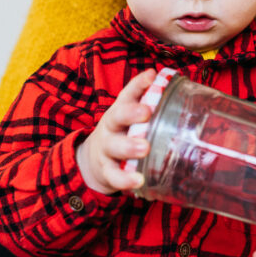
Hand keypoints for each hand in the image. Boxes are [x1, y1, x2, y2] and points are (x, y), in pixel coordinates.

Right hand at [76, 69, 155, 194]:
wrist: (94, 159)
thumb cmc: (123, 132)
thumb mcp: (130, 114)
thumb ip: (146, 97)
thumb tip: (161, 75)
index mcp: (120, 110)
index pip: (128, 94)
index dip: (138, 85)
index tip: (151, 77)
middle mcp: (111, 127)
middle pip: (117, 117)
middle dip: (131, 114)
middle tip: (146, 114)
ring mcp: (107, 149)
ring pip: (115, 147)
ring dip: (128, 147)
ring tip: (144, 148)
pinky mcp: (107, 171)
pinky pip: (114, 176)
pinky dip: (125, 179)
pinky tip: (139, 181)